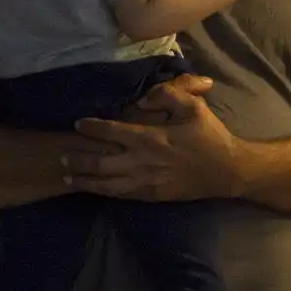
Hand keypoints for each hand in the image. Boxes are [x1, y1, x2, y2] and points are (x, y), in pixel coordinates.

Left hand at [64, 78, 242, 201]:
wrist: (228, 170)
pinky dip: (104, 192)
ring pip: (106, 184)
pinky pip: (121, 194)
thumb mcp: (195, 108)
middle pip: (100, 163)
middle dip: (77, 160)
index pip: (111, 131)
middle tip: (62, 157)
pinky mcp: (152, 195)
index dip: (92, 127)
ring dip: (84, 180)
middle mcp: (142, 161)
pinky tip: (94, 189)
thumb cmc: (210, 137)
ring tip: (68, 177)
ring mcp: (146, 181)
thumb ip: (169, 95)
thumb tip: (143, 98)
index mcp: (150, 138)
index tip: (79, 124)